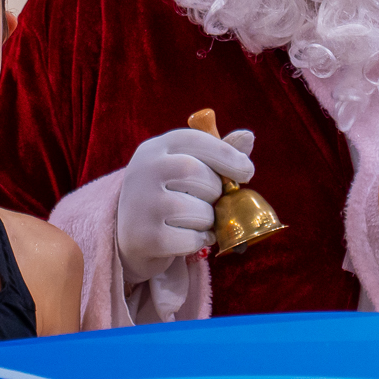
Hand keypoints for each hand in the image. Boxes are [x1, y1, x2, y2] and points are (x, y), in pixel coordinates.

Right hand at [114, 125, 255, 285]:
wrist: (129, 236)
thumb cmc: (167, 195)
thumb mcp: (184, 167)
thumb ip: (216, 154)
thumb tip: (249, 137)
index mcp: (153, 149)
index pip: (195, 140)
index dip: (227, 154)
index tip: (247, 171)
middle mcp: (143, 171)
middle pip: (197, 174)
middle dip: (215, 191)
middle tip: (212, 200)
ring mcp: (142, 205)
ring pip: (199, 211)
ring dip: (208, 220)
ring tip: (196, 220)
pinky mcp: (145, 238)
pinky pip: (191, 239)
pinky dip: (199, 241)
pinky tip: (189, 238)